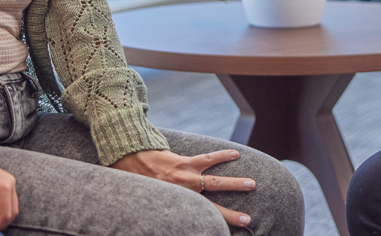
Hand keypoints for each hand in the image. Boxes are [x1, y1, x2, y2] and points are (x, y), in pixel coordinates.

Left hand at [111, 149, 255, 227]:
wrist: (128, 159)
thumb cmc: (135, 183)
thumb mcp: (149, 202)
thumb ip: (161, 208)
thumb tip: (161, 219)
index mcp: (176, 205)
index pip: (198, 219)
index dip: (213, 227)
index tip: (227, 233)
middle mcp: (184, 193)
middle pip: (213, 206)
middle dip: (231, 215)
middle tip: (248, 219)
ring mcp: (187, 177)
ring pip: (216, 181)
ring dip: (235, 183)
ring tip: (252, 184)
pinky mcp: (186, 161)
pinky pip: (208, 158)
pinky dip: (222, 155)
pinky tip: (235, 154)